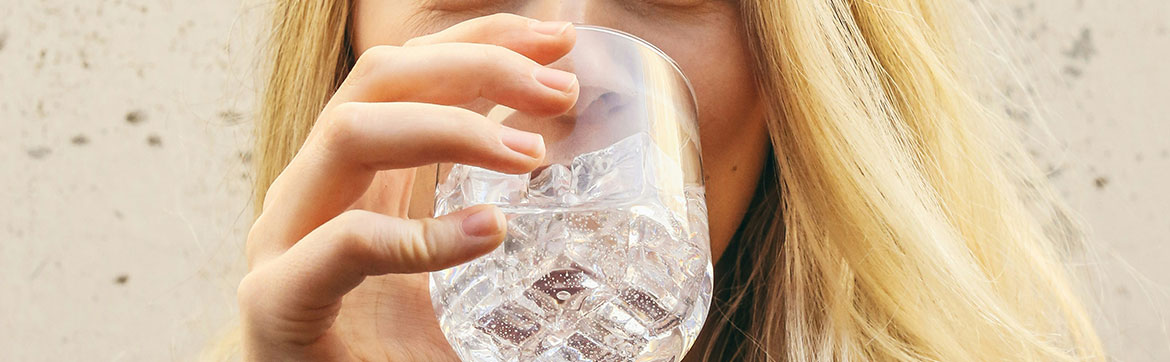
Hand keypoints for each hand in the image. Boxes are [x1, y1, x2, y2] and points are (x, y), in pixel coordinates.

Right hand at [237, 14, 577, 360]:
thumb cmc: (391, 350)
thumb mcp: (449, 259)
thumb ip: (483, 206)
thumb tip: (572, 169)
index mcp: (353, 174)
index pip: (409, 73)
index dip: (480, 40)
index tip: (559, 39)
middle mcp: (315, 190)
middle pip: (381, 80)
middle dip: (475, 64)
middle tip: (560, 89)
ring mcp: (286, 239)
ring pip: (350, 132)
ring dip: (450, 127)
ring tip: (532, 155)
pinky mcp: (277, 301)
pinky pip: (345, 244)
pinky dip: (419, 235)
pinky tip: (487, 232)